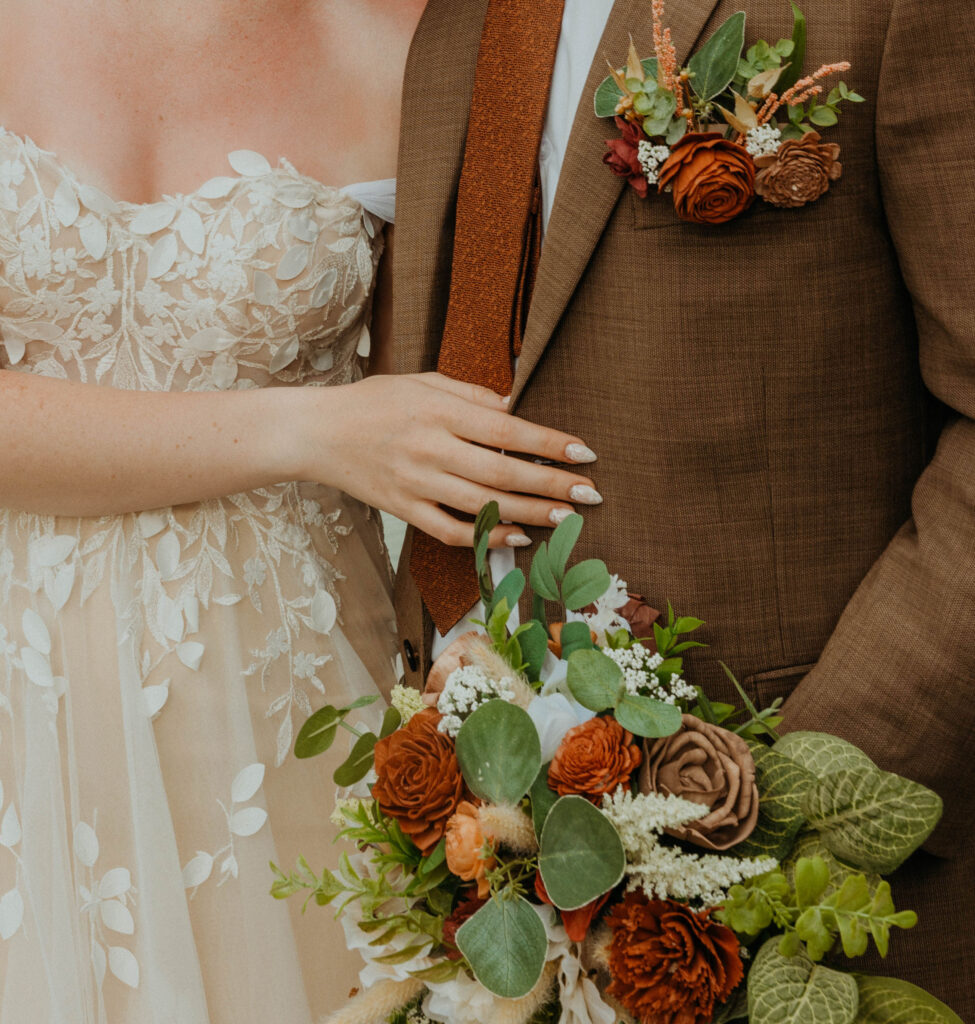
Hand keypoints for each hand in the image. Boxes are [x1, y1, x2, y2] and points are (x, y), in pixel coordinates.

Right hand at [301, 373, 599, 547]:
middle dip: (551, 485)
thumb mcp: (422, 381)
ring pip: (482, 505)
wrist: (317, 433)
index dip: (548, 442)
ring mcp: (415, 482)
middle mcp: (429, 448)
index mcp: (438, 410)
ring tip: (566, 517)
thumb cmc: (374, 401)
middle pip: (501, 473)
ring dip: (530, 514)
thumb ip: (471, 393)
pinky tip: (516, 536)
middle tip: (589, 493)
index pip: (505, 430)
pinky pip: (450, 530)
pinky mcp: (403, 509)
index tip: (583, 452)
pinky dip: (485, 536)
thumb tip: (515, 407)